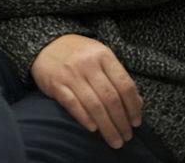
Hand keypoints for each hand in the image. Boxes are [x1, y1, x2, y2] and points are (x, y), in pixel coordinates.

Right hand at [30, 33, 142, 149]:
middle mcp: (89, 64)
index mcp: (103, 55)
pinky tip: (93, 129)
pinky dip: (85, 118)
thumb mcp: (100, 56)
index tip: (136, 122)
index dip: (133, 106)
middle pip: (110, 98)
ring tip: (114, 139)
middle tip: (126, 137)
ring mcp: (72, 74)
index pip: (124, 84)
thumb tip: (137, 103)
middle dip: (121, 121)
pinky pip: (73, 105)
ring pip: (94, 105)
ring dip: (106, 126)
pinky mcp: (57, 84)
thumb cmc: (79, 53)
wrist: (47, 44)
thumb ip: (117, 76)